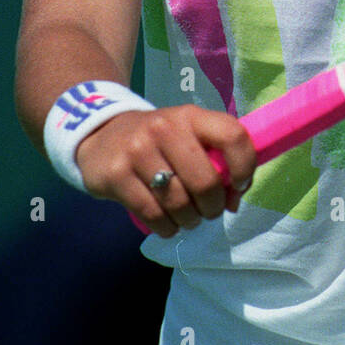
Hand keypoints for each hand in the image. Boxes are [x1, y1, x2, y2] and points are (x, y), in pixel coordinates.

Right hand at [76, 106, 256, 237]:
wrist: (100, 135)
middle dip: (214, 206)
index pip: (232, 136)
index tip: (238, 186)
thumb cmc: (159, 141)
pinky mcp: (116, 175)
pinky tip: (168, 223)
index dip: (244, 166)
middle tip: (209, 211)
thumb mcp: (188, 136)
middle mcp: (165, 128)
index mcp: (191, 116)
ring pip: (179, 203)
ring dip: (190, 220)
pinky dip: (167, 227)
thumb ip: (217, 160)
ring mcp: (137, 151)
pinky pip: (153, 215)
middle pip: (206, 181)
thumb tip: (235, 199)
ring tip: (188, 217)